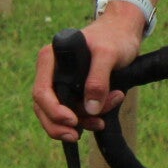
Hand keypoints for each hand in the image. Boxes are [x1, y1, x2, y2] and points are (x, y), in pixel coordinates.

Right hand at [29, 7, 143, 141]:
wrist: (125, 31)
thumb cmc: (115, 37)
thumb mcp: (109, 54)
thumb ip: (99, 79)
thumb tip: (90, 109)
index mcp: (50, 59)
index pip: (42, 91)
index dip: (53, 110)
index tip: (71, 121)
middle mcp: (51, 72)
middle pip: (45, 107)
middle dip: (60, 124)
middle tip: (77, 136)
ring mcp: (61, 81)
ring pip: (59, 112)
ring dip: (79, 122)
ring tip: (101, 122)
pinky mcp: (74, 89)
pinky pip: (73, 110)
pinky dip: (86, 118)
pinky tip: (101, 119)